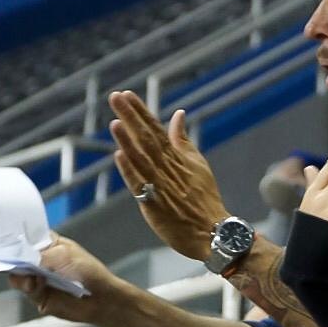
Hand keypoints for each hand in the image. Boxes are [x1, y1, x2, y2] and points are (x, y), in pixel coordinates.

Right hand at [8, 234, 117, 324]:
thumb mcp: (64, 255)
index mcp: (46, 244)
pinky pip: (25, 289)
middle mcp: (38, 260)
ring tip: (32, 276)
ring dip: (20, 275)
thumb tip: (19, 259)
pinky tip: (37, 284)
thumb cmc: (88, 271)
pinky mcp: (37, 294)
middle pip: (14, 257)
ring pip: (16, 274)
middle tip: (2, 258)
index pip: (23, 237)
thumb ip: (39, 256)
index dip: (10, 237)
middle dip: (7, 257)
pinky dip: (29, 286)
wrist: (101, 298)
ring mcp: (36, 277)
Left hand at [109, 90, 229, 259]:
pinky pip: (141, 185)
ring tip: (115, 121)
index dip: (141, 112)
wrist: (212, 231)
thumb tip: (178, 114)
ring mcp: (161, 186)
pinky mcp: (154, 204)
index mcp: (178, 157)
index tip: (127, 95)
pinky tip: (119, 155)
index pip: (157, 130)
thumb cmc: (204, 198)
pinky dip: (130, 170)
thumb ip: (183, 140)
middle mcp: (168, 168)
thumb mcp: (197, 163)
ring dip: (128, 140)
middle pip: (147, 139)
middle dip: (131, 117)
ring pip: (142, 159)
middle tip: (116, 97)